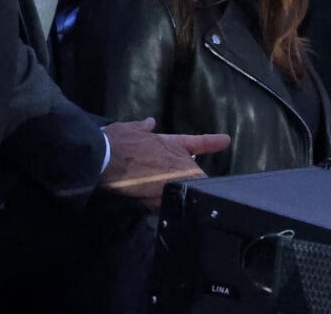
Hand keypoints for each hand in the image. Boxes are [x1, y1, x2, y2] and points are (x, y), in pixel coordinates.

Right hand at [101, 117, 229, 209]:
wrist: (105, 157)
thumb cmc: (118, 140)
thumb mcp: (130, 129)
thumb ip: (142, 128)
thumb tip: (150, 122)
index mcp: (169, 144)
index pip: (196, 142)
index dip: (211, 142)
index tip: (225, 140)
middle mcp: (174, 161)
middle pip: (195, 174)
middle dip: (196, 180)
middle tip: (198, 188)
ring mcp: (169, 180)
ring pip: (185, 189)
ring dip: (183, 192)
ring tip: (176, 200)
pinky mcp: (160, 197)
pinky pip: (168, 203)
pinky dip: (165, 204)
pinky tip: (160, 207)